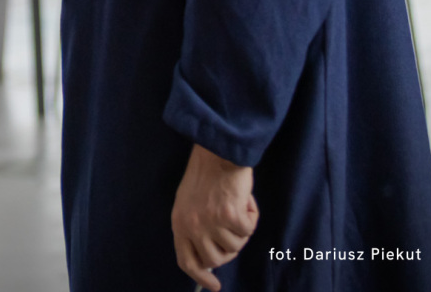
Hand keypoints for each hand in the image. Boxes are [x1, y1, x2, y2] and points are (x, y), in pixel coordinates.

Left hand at [172, 144, 258, 290]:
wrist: (217, 152)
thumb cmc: (206, 174)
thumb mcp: (189, 204)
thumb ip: (195, 229)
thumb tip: (209, 257)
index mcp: (179, 224)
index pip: (187, 261)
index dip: (201, 277)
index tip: (215, 285)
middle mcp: (192, 227)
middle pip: (216, 259)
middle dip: (229, 248)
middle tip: (233, 227)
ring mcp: (210, 223)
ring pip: (235, 245)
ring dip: (241, 229)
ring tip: (235, 205)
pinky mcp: (230, 216)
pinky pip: (249, 230)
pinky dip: (251, 216)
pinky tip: (244, 199)